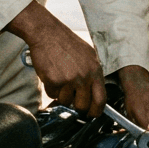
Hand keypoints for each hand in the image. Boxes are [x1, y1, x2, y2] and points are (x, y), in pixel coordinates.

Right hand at [6, 1, 104, 115]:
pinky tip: (51, 74)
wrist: (47, 33)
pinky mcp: (54, 81)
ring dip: (61, 94)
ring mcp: (69, 79)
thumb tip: (94, 93)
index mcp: (95, 70)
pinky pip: (52, 94)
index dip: (96, 110)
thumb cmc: (66, 43)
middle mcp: (84, 76)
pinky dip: (50, 88)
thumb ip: (92, 74)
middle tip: (71, 96)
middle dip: (76, 105)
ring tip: (59, 77)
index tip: (92, 114)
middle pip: (83, 105)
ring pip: (66, 101)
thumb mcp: (88, 55)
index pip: (101, 98)